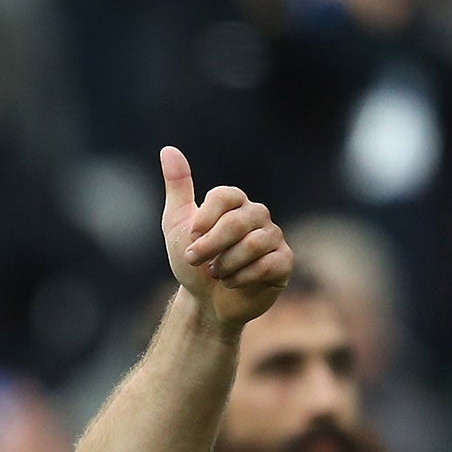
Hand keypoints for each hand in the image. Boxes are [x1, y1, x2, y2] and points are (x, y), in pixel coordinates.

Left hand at [161, 147, 293, 332]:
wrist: (206, 302)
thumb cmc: (193, 262)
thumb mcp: (177, 225)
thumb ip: (178, 188)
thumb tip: (168, 149)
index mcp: (235, 202)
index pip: (224, 196)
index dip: (205, 219)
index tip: (192, 237)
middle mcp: (257, 215)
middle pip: (237, 222)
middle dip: (211, 246)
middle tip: (196, 260)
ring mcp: (273, 237)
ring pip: (253, 244)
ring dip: (226, 264)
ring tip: (216, 274)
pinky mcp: (283, 262)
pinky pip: (267, 264)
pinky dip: (242, 277)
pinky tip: (232, 283)